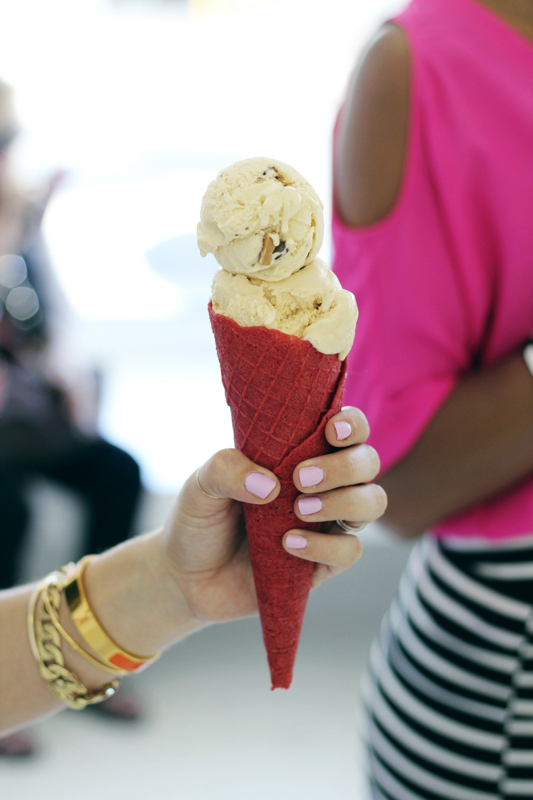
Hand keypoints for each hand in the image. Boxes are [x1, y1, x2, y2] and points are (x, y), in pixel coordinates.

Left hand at [160, 407, 385, 623]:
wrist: (185, 577)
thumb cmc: (199, 519)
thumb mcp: (201, 484)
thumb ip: (227, 468)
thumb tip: (269, 484)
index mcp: (299, 454)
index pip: (346, 428)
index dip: (351, 424)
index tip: (329, 432)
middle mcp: (322, 485)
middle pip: (367, 462)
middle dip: (345, 466)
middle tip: (300, 478)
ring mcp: (327, 523)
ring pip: (372, 502)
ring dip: (345, 501)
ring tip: (299, 509)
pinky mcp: (324, 563)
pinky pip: (350, 550)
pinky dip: (325, 545)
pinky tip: (287, 544)